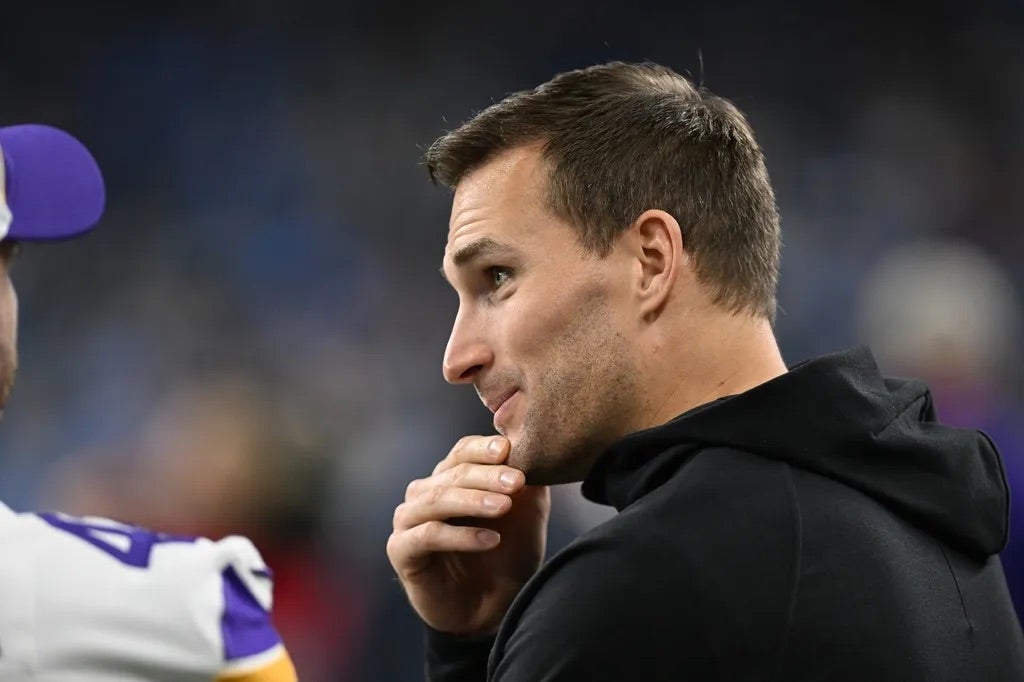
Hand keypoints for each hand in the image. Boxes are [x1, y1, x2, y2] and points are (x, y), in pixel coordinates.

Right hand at [387, 435, 550, 634]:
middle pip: (452, 473)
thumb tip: (534, 454)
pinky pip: (429, 535)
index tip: (510, 448)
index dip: (484, 448)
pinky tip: (490, 539)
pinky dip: (461, 535)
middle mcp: (424, 493)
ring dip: (473, 500)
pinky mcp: (401, 549)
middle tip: (516, 481)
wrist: (490, 611)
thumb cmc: (505, 558)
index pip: (462, 451)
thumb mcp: (525, 519)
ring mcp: (409, 520)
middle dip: (487, 475)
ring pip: (437, 499)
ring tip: (504, 506)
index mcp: (449, 478)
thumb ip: (528, 487)